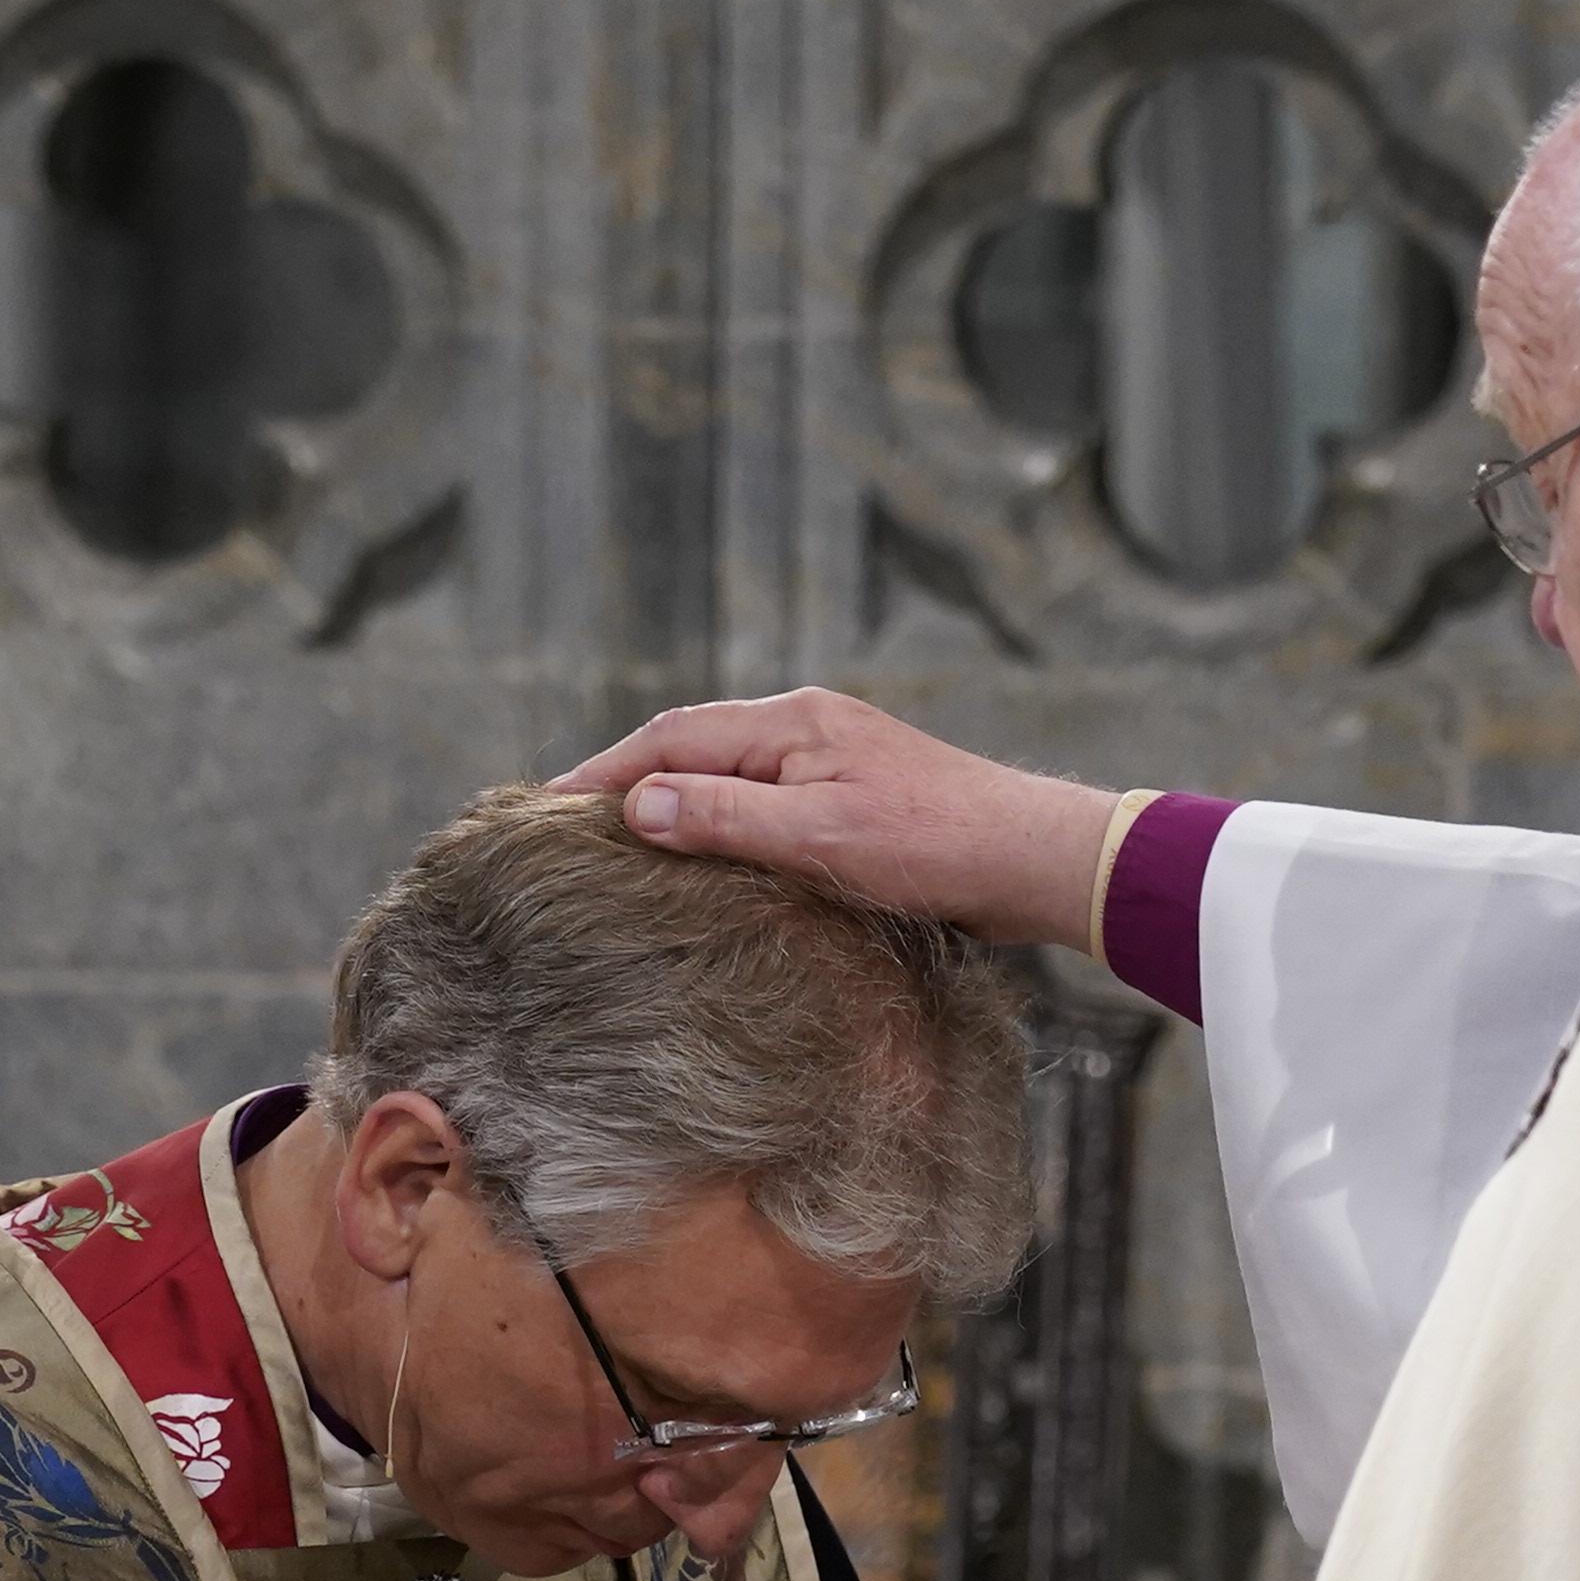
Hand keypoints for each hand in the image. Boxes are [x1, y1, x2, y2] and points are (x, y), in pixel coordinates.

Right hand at [558, 690, 1119, 952]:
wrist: (1031, 858)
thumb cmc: (935, 847)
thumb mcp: (819, 837)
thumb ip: (727, 819)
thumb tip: (638, 807)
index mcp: (792, 722)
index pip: (671, 738)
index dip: (604, 773)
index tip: (547, 810)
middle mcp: (806, 725)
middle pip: (692, 745)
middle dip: (628, 780)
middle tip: (567, 828)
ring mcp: (831, 756)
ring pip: (726, 770)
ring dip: (672, 799)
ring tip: (620, 843)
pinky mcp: (852, 792)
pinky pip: (761, 795)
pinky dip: (718, 818)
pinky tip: (706, 856)